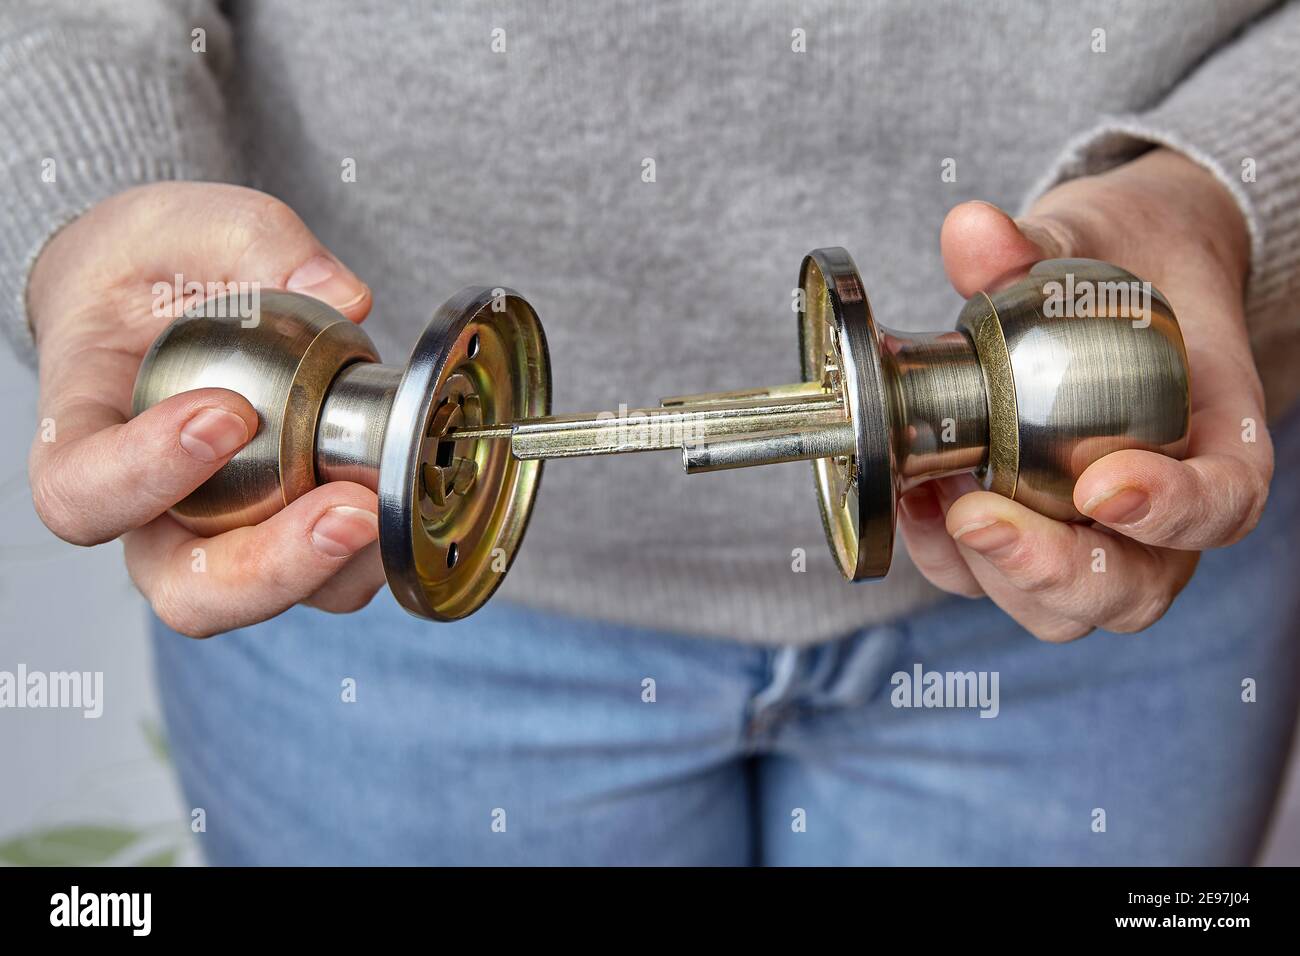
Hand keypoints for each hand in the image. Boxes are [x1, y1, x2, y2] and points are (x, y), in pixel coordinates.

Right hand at [28, 182, 385, 636]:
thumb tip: (344, 295)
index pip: (82, 489)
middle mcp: (142, 510)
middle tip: (342, 511)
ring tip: (384, 512)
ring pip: (257, 598)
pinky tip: (399, 506)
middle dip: (265, 567)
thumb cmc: (155, 267)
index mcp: (82, 434)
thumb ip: (256, 242)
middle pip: (180, 586)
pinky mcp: (278, 534)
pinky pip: (315, 578)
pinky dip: (361, 558)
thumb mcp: (190, 224)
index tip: (227, 414)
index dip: (145, 473)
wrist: (166, 296)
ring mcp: (211, 534)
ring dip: (326, 572)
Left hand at [900, 148, 1271, 641]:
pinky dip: (946, 558)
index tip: (1102, 485)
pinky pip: (991, 581)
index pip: (1223, 501)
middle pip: (1136, 588)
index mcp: (1213, 435)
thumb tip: (972, 230)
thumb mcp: (1094, 229)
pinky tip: (914, 500)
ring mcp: (1095, 534)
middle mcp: (1163, 507)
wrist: (1108, 274)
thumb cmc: (1124, 258)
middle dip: (1056, 571)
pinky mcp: (1030, 536)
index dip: (1172, 512)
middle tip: (979, 514)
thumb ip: (1040, 236)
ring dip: (993, 576)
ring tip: (938, 500)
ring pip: (1065, 609)